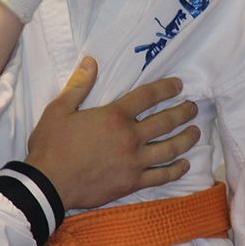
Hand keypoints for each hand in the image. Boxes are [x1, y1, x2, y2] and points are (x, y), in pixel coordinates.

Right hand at [25, 57, 198, 210]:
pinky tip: (184, 164)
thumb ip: (78, 85)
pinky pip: (162, 176)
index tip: (179, 85)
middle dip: (183, 112)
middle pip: (166, 122)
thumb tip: (91, 61)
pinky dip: (176, 170)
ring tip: (196, 132)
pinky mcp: (132, 182)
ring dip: (187, 139)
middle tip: (193, 108)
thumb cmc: (51, 145)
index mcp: (114, 117)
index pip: (148, 97)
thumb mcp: (58, 110)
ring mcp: (134, 162)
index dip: (166, 88)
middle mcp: (130, 138)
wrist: (48, 184)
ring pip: (171, 149)